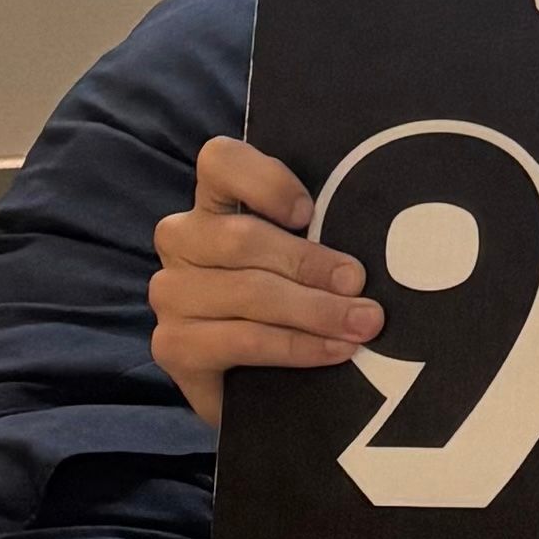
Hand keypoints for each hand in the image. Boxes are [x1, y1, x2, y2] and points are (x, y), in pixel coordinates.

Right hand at [151, 137, 379, 426]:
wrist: (257, 378)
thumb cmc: (289, 296)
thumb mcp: (302, 253)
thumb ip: (316, 233)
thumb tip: (367, 246)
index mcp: (213, 201)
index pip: (220, 160)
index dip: (265, 180)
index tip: (308, 213)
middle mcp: (182, 239)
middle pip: (244, 238)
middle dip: (312, 263)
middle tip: (360, 284)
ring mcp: (171, 293)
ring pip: (248, 292)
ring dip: (314, 310)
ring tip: (363, 324)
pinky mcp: (173, 344)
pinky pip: (242, 341)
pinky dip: (296, 346)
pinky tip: (334, 350)